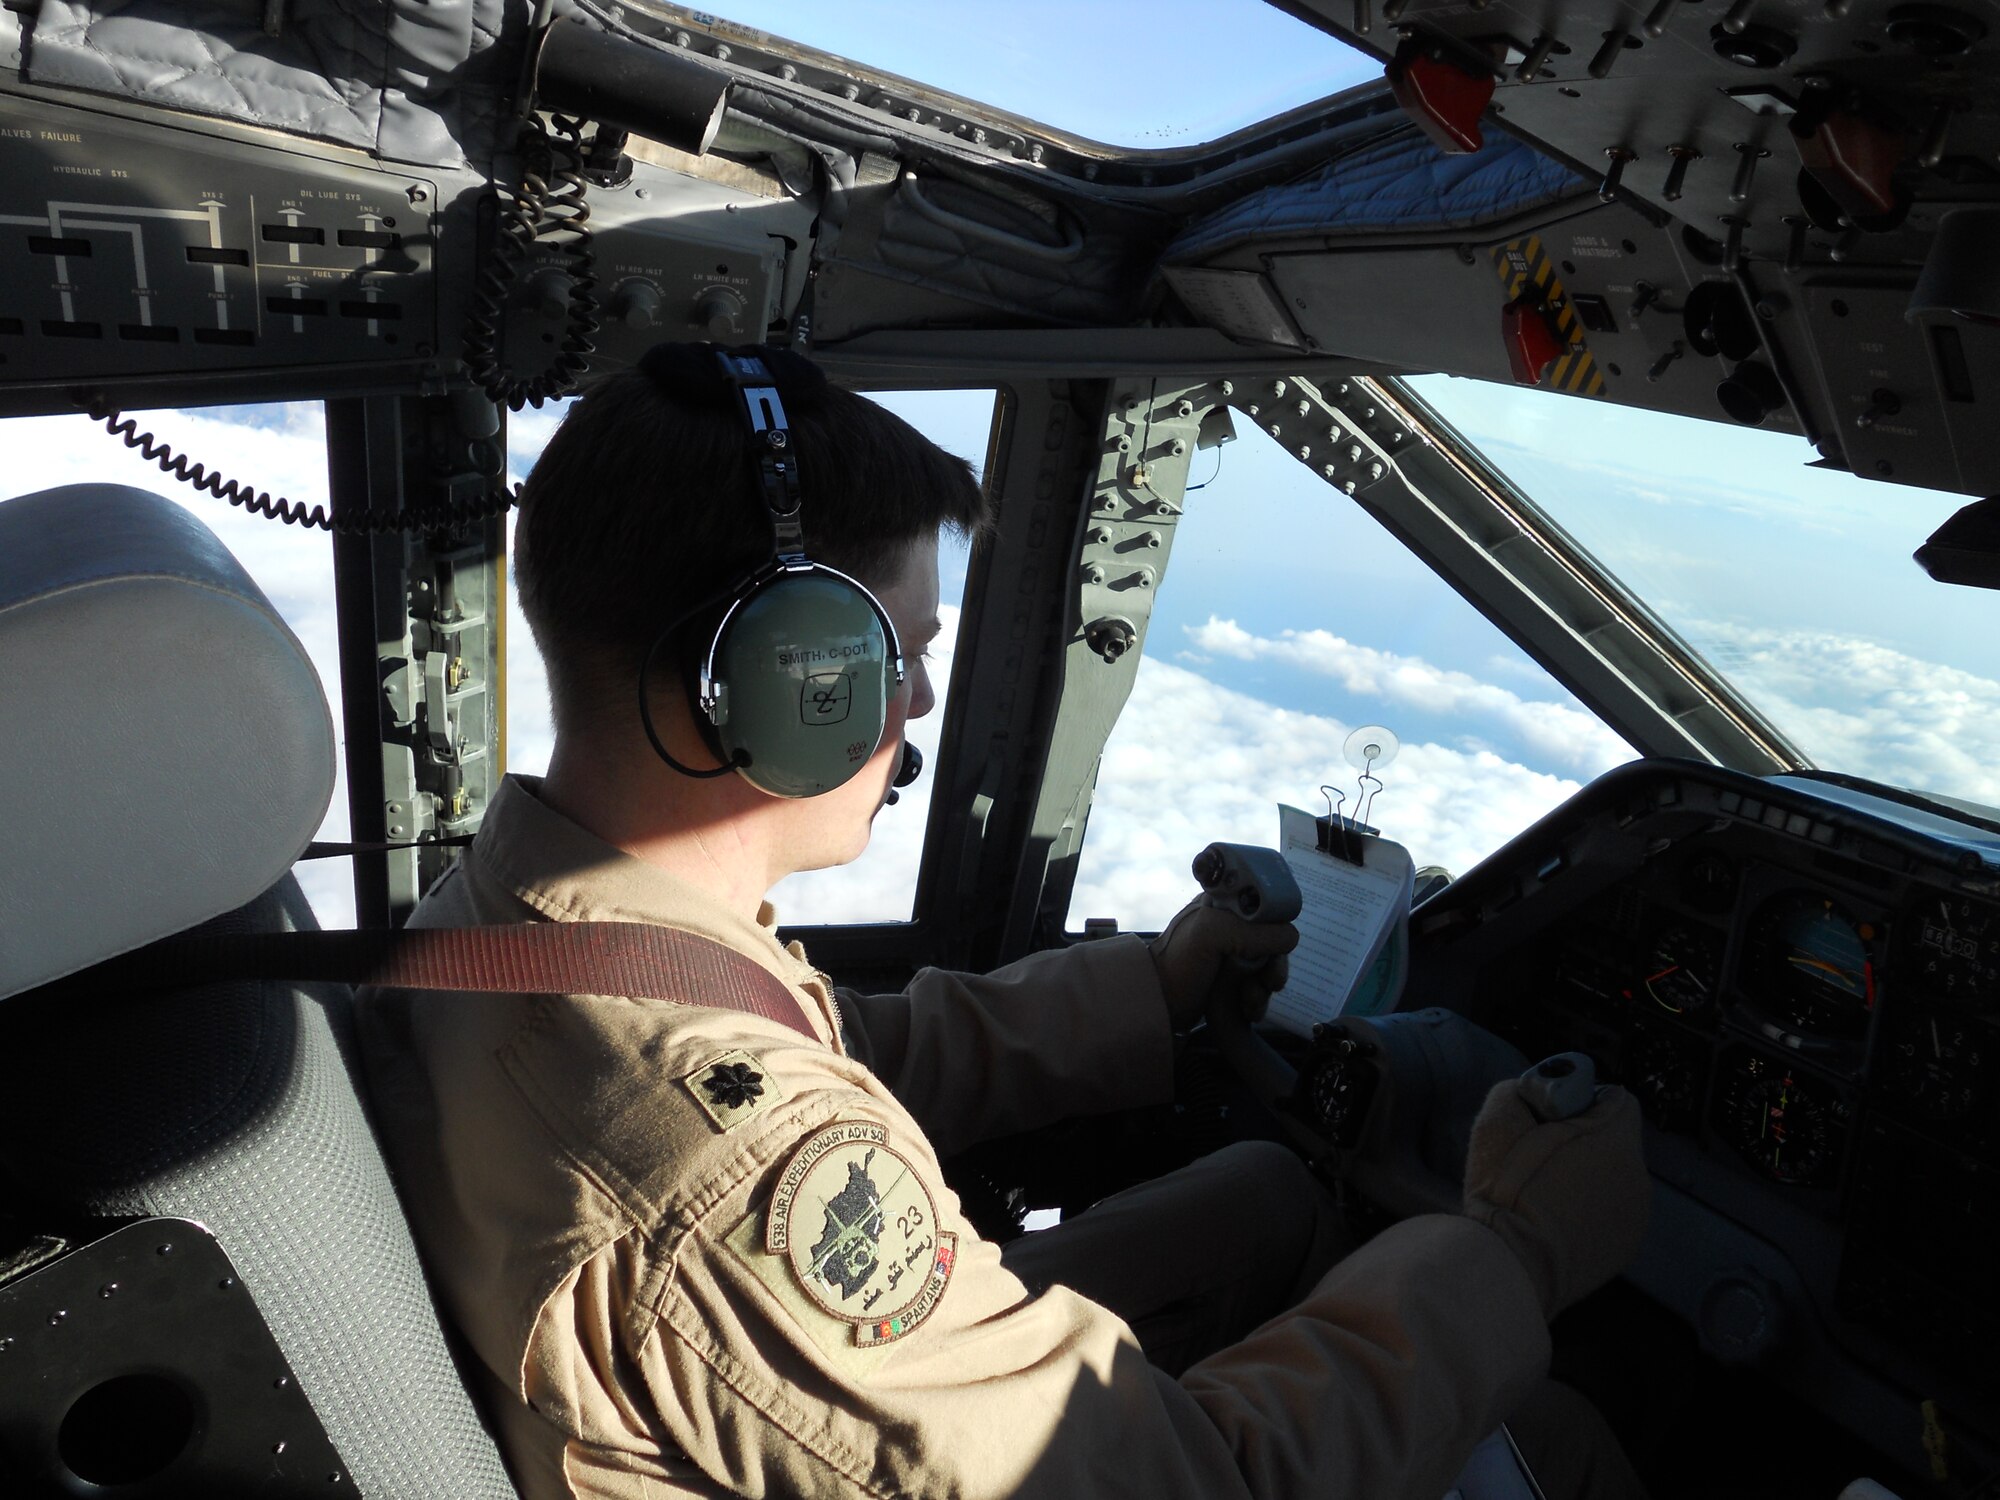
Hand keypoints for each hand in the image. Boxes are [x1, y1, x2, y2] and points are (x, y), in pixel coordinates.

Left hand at [1147, 897, 1298, 1029]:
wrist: (1158, 1003)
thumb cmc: (1178, 962)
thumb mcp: (1211, 933)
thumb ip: (1254, 930)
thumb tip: (1290, 938)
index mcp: (1225, 903)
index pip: (1266, 903)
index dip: (1276, 922)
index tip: (1274, 943)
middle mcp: (1232, 925)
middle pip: (1274, 938)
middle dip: (1275, 963)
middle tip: (1270, 980)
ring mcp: (1234, 953)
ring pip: (1270, 966)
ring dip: (1265, 986)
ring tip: (1249, 999)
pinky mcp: (1234, 980)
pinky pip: (1260, 987)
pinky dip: (1258, 1000)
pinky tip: (1245, 1008)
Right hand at [1462, 1080, 1649, 1319]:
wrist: (1511, 1265)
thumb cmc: (1506, 1191)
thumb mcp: (1500, 1117)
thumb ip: (1530, 1087)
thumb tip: (1548, 1088)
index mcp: (1615, 1140)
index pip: (1616, 1098)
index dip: (1581, 1102)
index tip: (1551, 1119)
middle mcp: (1638, 1175)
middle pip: (1615, 1139)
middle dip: (1583, 1140)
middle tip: (1541, 1160)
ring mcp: (1637, 1214)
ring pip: (1614, 1176)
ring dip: (1587, 1176)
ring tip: (1545, 1195)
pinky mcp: (1628, 1244)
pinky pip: (1612, 1210)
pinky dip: (1590, 1210)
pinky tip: (1557, 1221)